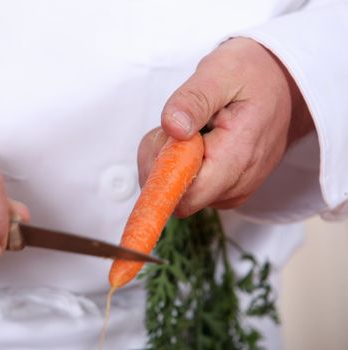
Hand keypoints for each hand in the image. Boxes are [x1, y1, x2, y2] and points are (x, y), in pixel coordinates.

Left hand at [138, 37, 313, 216]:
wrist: (283, 85)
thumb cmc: (251, 76)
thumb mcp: (220, 73)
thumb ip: (193, 101)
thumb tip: (173, 128)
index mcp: (239, 156)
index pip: (188, 194)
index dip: (163, 171)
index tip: (163, 137)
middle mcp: (238, 183)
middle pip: (178, 196)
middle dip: (163, 163)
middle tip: (175, 126)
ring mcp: (233, 190)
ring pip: (180, 193)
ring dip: (170, 162)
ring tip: (190, 128)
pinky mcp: (227, 190)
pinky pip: (190, 188)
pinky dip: (180, 165)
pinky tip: (195, 141)